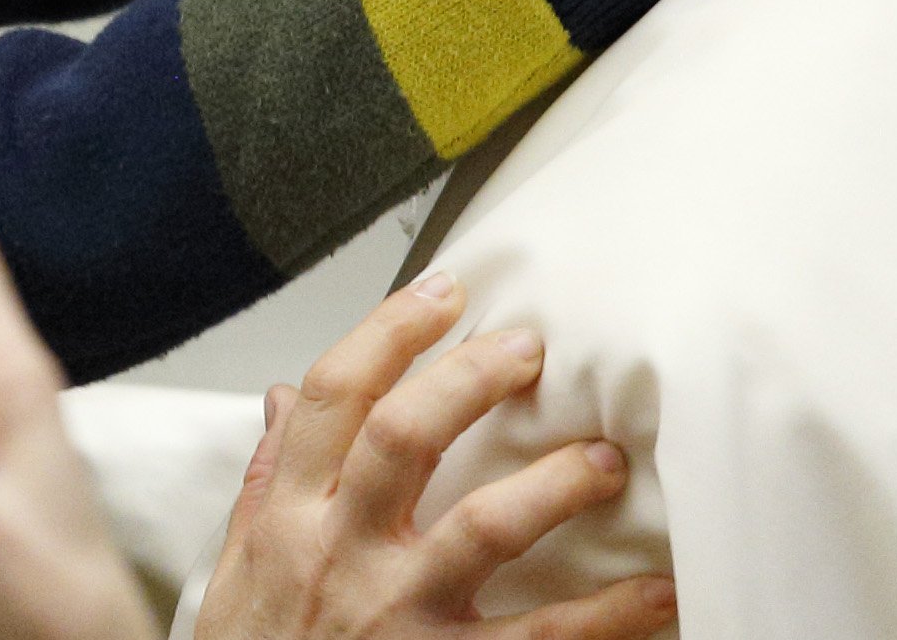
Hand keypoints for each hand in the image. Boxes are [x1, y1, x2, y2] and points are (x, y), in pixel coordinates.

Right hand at [195, 274, 672, 639]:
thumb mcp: (239, 569)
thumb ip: (265, 482)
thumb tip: (284, 399)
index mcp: (289, 518)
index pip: (332, 396)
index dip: (390, 331)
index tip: (444, 292)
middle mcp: (340, 555)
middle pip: (404, 436)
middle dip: (471, 379)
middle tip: (531, 347)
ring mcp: (398, 615)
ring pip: (483, 525)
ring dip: (554, 484)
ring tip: (606, 460)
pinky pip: (543, 637)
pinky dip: (608, 612)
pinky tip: (658, 590)